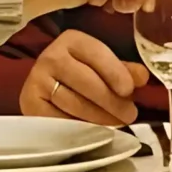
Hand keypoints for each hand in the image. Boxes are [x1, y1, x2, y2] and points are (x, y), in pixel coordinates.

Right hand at [20, 29, 143, 125]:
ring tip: (115, 123)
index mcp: (73, 40)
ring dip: (99, 118)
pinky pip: (58, 119)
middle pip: (86, 82)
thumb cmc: (81, 74)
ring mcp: (37, 80)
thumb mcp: (102, 67)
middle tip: (129, 115)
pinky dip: (78, 127)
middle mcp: (51, 56)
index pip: (97, 54)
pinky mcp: (29, 103)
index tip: (129, 91)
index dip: (115, 73)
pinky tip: (92, 130)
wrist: (45, 86)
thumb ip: (123, 71)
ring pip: (74, 103)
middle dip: (111, 101)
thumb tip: (141, 77)